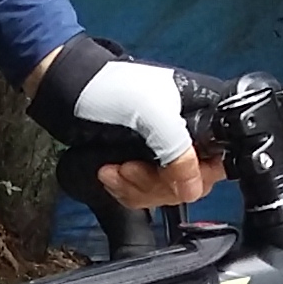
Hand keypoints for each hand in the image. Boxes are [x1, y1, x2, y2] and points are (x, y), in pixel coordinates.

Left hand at [23, 34, 216, 203]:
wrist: (65, 90)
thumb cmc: (108, 89)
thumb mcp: (150, 114)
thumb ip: (177, 151)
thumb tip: (191, 188)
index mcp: (200, 115)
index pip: (217, 161)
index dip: (195, 176)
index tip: (169, 176)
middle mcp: (185, 135)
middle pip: (190, 183)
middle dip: (156, 184)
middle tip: (129, 169)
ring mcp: (161, 151)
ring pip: (164, 194)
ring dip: (135, 189)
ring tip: (111, 171)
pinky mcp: (139, 164)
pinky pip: (143, 194)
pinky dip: (124, 190)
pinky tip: (108, 174)